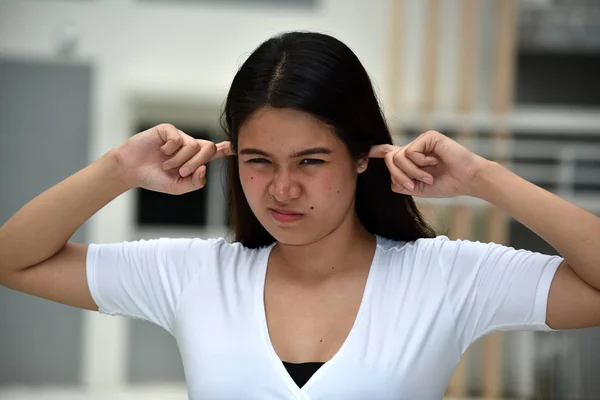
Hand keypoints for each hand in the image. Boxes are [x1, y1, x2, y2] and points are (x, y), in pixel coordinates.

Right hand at [113, 123, 234, 194]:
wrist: (131, 170)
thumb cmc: (155, 178)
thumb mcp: (178, 187)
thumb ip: (195, 182)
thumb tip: (204, 169)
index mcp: (195, 159)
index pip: (215, 152)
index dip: (226, 149)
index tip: (236, 146)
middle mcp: (190, 146)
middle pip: (209, 148)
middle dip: (197, 162)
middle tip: (181, 172)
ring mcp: (179, 137)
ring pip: (193, 145)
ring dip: (179, 159)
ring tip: (166, 164)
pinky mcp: (167, 130)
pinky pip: (177, 137)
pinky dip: (170, 149)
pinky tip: (161, 151)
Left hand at [368, 130, 487, 197]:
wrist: (467, 180)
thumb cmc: (447, 184)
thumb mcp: (419, 188)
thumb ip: (402, 183)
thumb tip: (390, 178)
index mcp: (411, 159)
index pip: (389, 153)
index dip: (374, 152)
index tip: (362, 157)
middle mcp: (414, 148)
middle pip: (390, 159)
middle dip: (398, 175)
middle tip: (412, 186)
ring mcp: (421, 141)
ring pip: (398, 157)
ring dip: (411, 173)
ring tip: (428, 178)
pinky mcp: (428, 137)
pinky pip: (411, 152)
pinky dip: (420, 164)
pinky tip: (434, 164)